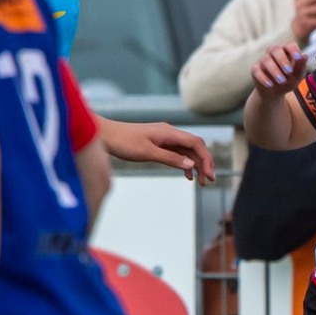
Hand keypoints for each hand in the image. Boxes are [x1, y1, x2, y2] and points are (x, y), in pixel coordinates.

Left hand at [99, 118, 215, 182]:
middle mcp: (170, 133)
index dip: (206, 158)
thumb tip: (190, 164)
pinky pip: (177, 153)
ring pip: (187, 151)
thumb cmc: (123, 142)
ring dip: (195, 165)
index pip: (196, 143)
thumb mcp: (147, 153)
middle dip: (204, 163)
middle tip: (209, 181)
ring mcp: (164, 138)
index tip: (210, 174)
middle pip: (194, 147)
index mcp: (169, 132)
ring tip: (200, 182)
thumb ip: (170, 158)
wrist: (105, 135)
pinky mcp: (158, 143)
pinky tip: (187, 175)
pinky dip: (184, 163)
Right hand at [251, 41, 308, 94]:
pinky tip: (270, 85)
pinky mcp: (255, 69)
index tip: (298, 58)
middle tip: (289, 71)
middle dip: (283, 60)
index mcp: (286, 51)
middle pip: (276, 49)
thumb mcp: (297, 76)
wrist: (275, 93)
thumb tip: (304, 56)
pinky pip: (257, 70)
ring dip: (275, 70)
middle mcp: (273, 52)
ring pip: (266, 60)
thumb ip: (301, 66)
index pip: (289, 45)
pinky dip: (263, 78)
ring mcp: (263, 60)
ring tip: (282, 81)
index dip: (293, 50)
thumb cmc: (288, 80)